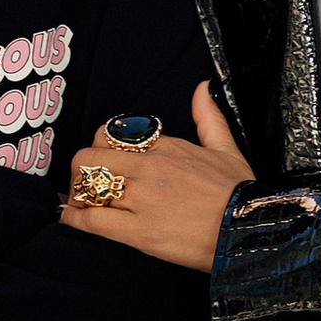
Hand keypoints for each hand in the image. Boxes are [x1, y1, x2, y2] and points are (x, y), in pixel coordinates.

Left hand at [60, 85, 251, 271]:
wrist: (249, 232)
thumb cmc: (240, 193)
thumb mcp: (227, 148)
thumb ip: (208, 116)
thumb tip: (202, 87)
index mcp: (167, 146)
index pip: (114, 135)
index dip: (101, 147)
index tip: (102, 159)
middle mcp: (150, 168)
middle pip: (92, 155)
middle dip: (81, 168)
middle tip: (83, 182)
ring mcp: (142, 199)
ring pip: (88, 184)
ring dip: (77, 193)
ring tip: (78, 202)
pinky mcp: (139, 232)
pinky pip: (92, 221)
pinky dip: (74, 219)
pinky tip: (70, 219)